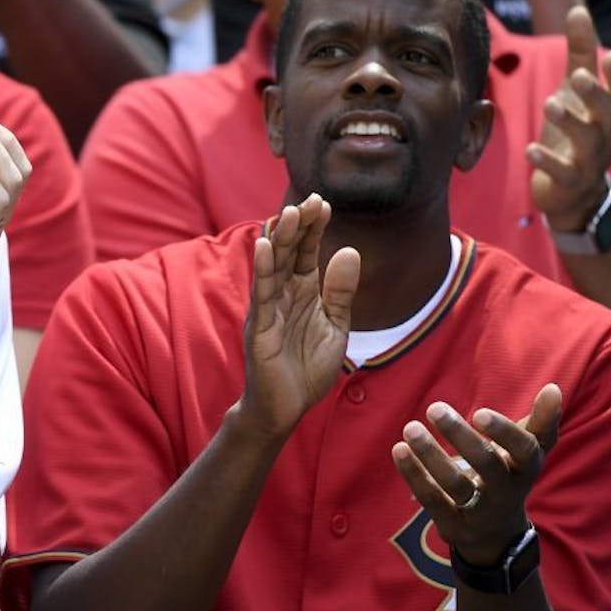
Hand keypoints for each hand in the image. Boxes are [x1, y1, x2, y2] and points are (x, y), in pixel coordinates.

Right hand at [239, 195, 360, 439]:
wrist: (285, 409)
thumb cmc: (306, 369)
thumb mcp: (335, 326)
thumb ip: (341, 292)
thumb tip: (351, 251)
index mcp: (303, 292)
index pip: (308, 252)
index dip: (315, 228)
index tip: (324, 203)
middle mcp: (283, 294)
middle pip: (290, 252)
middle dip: (299, 226)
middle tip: (309, 200)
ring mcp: (268, 308)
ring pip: (273, 266)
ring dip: (279, 240)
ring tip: (287, 213)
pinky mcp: (259, 327)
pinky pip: (261, 293)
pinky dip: (262, 269)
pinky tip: (264, 246)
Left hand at [391, 383, 562, 565]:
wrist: (496, 534)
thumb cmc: (510, 475)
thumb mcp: (529, 452)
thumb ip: (542, 422)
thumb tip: (553, 388)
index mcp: (526, 469)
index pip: (524, 451)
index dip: (505, 432)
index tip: (479, 412)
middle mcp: (506, 493)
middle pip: (487, 466)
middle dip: (461, 437)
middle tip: (434, 408)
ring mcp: (479, 513)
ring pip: (455, 485)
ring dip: (430, 455)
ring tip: (411, 427)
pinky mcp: (453, 525)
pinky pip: (432, 500)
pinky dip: (414, 475)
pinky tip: (399, 449)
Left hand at [526, 7, 610, 230]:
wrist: (573, 192)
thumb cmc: (576, 131)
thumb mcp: (577, 92)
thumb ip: (580, 53)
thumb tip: (578, 9)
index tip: (610, 55)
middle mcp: (606, 136)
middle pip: (609, 114)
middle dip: (596, 95)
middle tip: (577, 77)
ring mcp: (590, 161)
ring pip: (587, 142)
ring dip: (569, 122)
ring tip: (548, 103)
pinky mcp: (568, 182)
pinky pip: (562, 172)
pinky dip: (547, 160)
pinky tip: (530, 149)